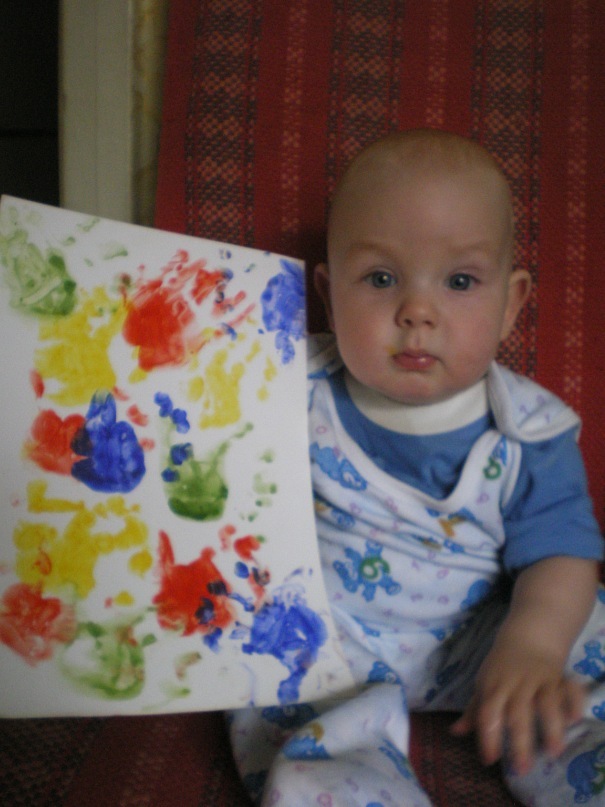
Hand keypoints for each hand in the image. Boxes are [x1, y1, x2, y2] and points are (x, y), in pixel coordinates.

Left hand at [451, 641, 584, 774]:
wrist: (527, 637)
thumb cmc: (502, 666)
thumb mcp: (485, 685)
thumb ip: (474, 712)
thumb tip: (454, 732)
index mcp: (494, 687)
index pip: (488, 712)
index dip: (488, 735)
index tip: (489, 760)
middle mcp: (516, 684)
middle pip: (517, 712)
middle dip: (519, 740)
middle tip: (522, 769)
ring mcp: (539, 680)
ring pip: (546, 701)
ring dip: (550, 725)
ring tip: (554, 751)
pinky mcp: (559, 677)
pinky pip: (569, 689)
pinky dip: (573, 702)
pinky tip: (574, 719)